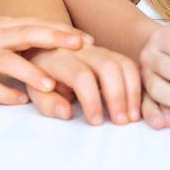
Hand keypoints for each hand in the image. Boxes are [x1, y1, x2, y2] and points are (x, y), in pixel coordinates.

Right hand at [0, 17, 88, 105]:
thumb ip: (30, 36)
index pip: (36, 24)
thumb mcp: (3, 32)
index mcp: (4, 25)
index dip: (62, 31)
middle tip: (79, 47)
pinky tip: (21, 100)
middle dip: (53, 40)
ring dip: (29, 72)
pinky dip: (5, 93)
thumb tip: (71, 44)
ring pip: (6, 61)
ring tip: (51, 84)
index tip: (87, 39)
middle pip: (25, 35)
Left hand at [25, 45, 141, 124]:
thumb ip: (47, 102)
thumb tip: (67, 113)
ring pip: (122, 63)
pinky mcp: (109, 53)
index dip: (91, 100)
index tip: (95, 122)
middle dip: (117, 96)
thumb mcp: (34, 91)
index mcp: (58, 58)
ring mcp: (97, 49)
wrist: (42, 47)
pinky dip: (136, 85)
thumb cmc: (38, 76)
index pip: (81, 76)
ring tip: (132, 117)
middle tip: (121, 122)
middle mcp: (80, 50)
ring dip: (131, 91)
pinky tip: (134, 106)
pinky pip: (128, 64)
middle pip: (108, 66)